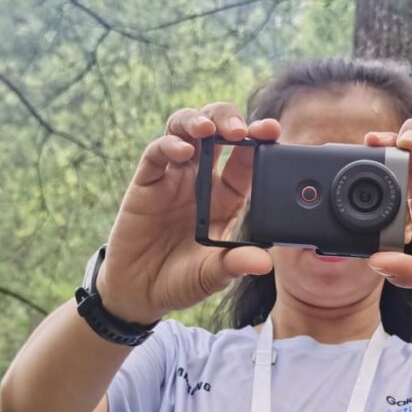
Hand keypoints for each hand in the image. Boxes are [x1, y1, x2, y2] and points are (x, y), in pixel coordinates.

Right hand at [96, 104, 277, 323]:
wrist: (140, 292)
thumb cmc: (181, 280)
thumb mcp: (213, 275)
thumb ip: (235, 264)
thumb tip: (264, 263)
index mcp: (227, 196)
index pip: (247, 157)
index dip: (259, 139)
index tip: (272, 130)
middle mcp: (202, 180)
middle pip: (216, 131)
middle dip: (227, 119)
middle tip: (238, 128)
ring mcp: (174, 177)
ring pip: (185, 130)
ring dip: (198, 121)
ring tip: (208, 128)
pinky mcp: (147, 182)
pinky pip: (157, 153)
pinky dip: (169, 145)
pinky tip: (182, 152)